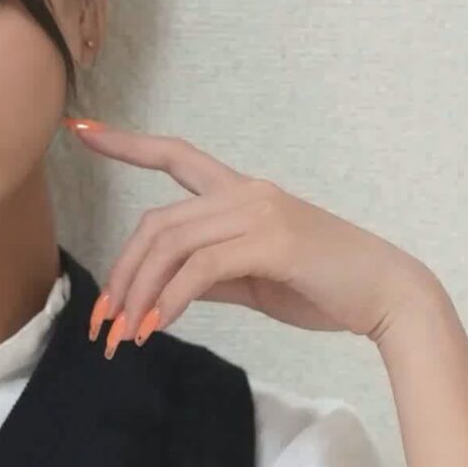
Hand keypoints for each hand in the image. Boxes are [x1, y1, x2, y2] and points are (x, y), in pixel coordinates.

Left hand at [61, 121, 443, 346]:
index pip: (175, 157)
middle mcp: (246, 193)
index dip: (126, 144)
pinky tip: (157, 327)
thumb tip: (169, 291)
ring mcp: (259, 213)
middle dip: (121, 274)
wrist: (386, 296)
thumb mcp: (257, 279)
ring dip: (138, 294)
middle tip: (102, 324)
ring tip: (124, 335)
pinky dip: (171, 300)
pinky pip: (200, 268)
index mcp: (242, 194)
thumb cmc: (326, 287)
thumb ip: (213, 275)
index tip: (81, 131)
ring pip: (171, 245)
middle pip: (156, 223)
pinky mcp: (271, 242)